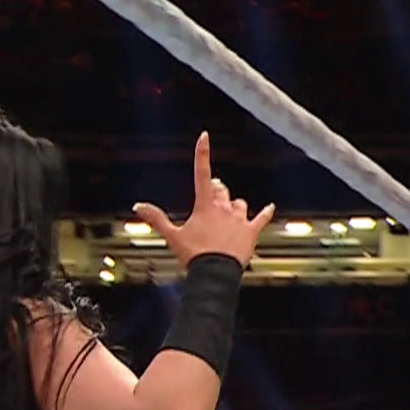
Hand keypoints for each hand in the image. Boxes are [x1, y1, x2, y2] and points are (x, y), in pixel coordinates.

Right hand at [133, 131, 273, 267]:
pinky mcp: (251, 231)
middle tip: (212, 192)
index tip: (205, 136)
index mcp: (204, 206)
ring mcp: (239, 219)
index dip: (202, 153)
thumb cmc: (194, 255)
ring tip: (230, 210)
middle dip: (216, 189)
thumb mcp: (172, 236)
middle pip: (221, 190)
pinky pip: (262, 217)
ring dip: (234, 205)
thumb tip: (138, 206)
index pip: (201, 173)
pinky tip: (270, 207)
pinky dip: (266, 212)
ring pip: (239, 203)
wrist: (215, 273)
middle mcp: (224, 208)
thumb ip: (156, 219)